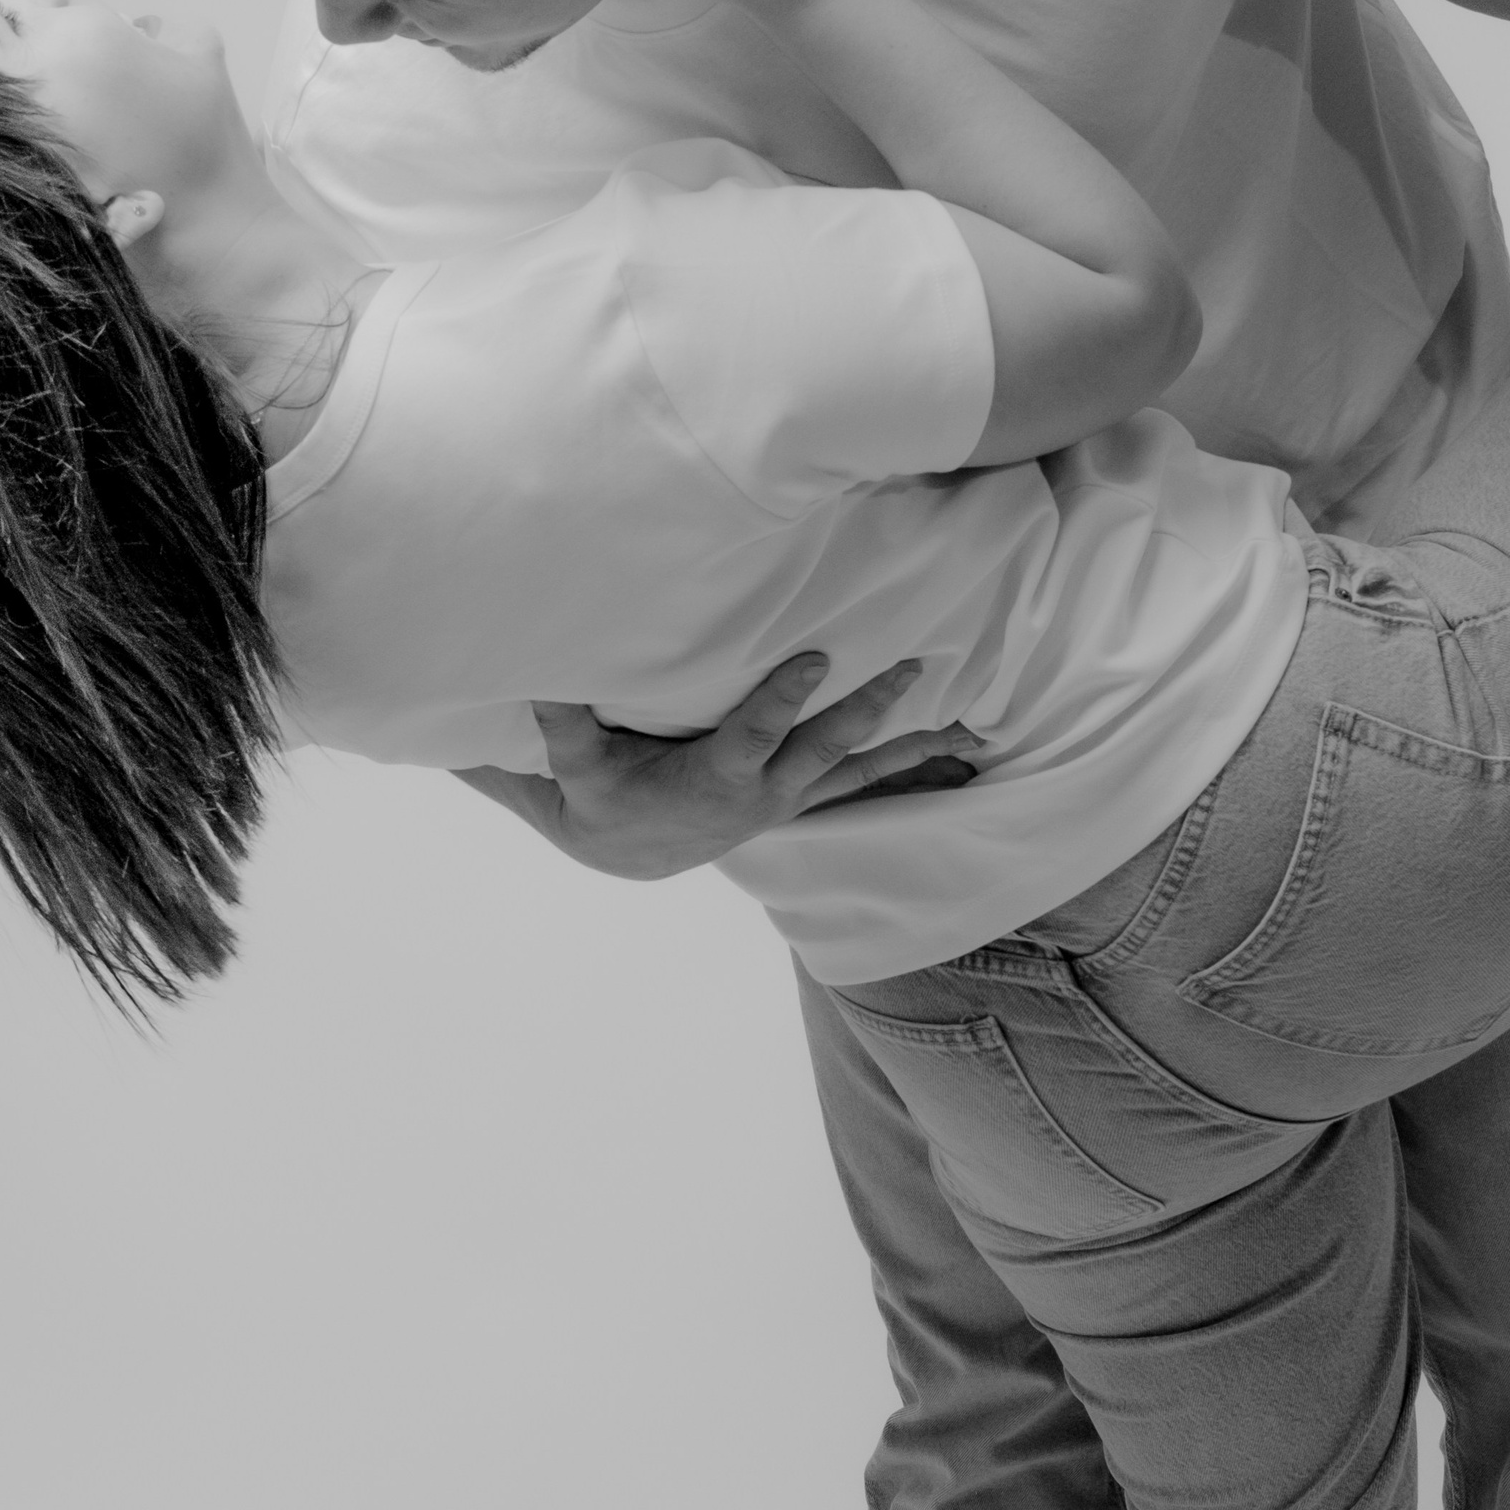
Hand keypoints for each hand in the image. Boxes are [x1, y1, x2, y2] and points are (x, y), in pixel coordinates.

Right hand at [453, 654, 983, 880]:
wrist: (629, 852)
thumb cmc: (602, 797)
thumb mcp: (578, 764)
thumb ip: (564, 721)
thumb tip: (541, 671)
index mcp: (716, 778)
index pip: (756, 734)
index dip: (784, 698)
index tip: (818, 658)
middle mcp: (764, 792)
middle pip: (827, 749)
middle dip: (870, 710)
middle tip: (911, 670)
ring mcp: (788, 798)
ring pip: (858, 770)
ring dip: (910, 747)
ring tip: (968, 729)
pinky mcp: (798, 797)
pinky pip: (860, 781)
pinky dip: (904, 765)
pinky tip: (950, 749)